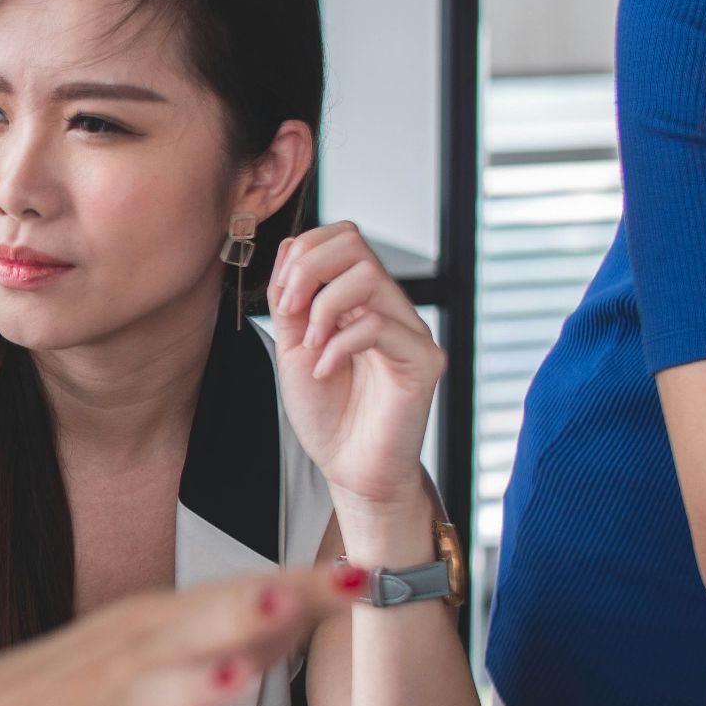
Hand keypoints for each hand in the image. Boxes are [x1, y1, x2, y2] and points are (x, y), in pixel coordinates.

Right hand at [0, 568, 356, 705]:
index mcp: (148, 626)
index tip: (360, 577)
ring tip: (235, 679)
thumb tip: (302, 603)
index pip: (232, 596)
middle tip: (292, 594)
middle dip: (241, 611)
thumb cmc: (68, 688)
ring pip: (151, 704)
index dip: (298, 586)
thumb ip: (221, 630)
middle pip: (191, 630)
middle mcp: (128, 664)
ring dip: (192, 690)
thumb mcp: (139, 643)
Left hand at [266, 222, 443, 521]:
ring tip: (310, 347)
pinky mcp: (423, 361)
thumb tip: (291, 249)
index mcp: (359, 299)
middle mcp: (390, 306)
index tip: (281, 298)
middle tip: (290, 313)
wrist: (350, 467)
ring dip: (323, 307)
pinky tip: (324, 371)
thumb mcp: (293, 347)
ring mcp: (410, 330)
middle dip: (308, 270)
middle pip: (355, 242)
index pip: (341, 237)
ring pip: (369, 276)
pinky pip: (380, 325)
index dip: (303, 253)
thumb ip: (292, 300)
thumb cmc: (326, 411)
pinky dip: (338, 345)